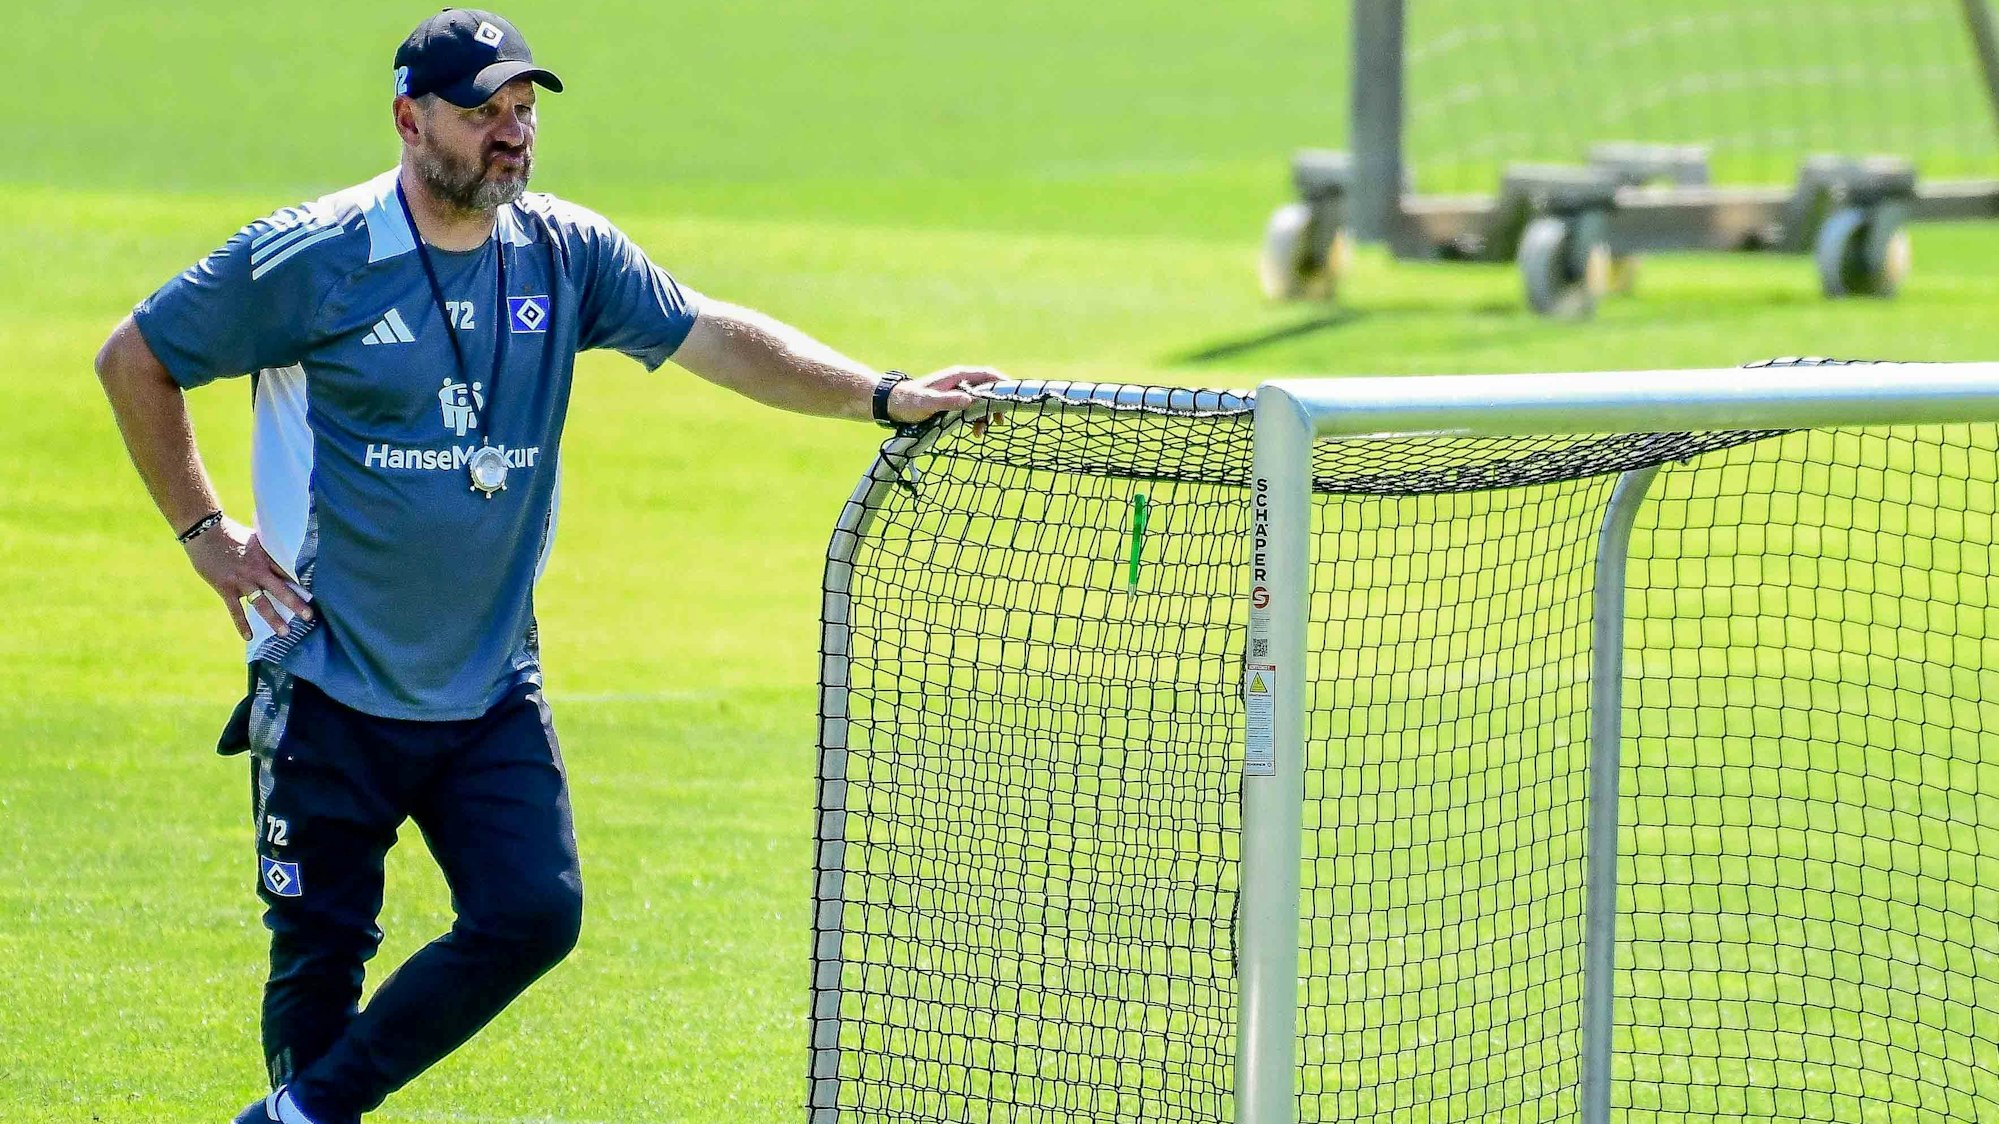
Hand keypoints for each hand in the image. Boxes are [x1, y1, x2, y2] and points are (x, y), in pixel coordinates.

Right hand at [183, 517, 314, 640]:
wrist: (204, 531)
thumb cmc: (230, 533)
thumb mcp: (255, 538)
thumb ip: (268, 551)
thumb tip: (284, 554)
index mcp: (266, 557)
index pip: (288, 572)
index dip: (302, 584)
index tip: (316, 595)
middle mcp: (256, 570)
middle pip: (280, 589)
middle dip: (296, 604)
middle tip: (310, 617)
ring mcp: (241, 580)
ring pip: (261, 603)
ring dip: (273, 618)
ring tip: (285, 633)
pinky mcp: (225, 587)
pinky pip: (235, 609)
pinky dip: (242, 624)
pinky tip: (249, 637)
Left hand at [888, 366, 1006, 429]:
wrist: (892, 405)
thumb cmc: (908, 401)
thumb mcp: (928, 402)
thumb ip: (948, 401)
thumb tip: (970, 400)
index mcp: (958, 376)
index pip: (988, 375)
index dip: (1003, 383)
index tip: (1014, 397)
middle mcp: (960, 381)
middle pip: (988, 389)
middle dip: (996, 405)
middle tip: (1000, 422)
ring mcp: (957, 392)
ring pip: (981, 402)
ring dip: (985, 416)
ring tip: (981, 433)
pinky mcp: (953, 403)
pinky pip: (972, 410)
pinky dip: (976, 420)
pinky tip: (974, 432)